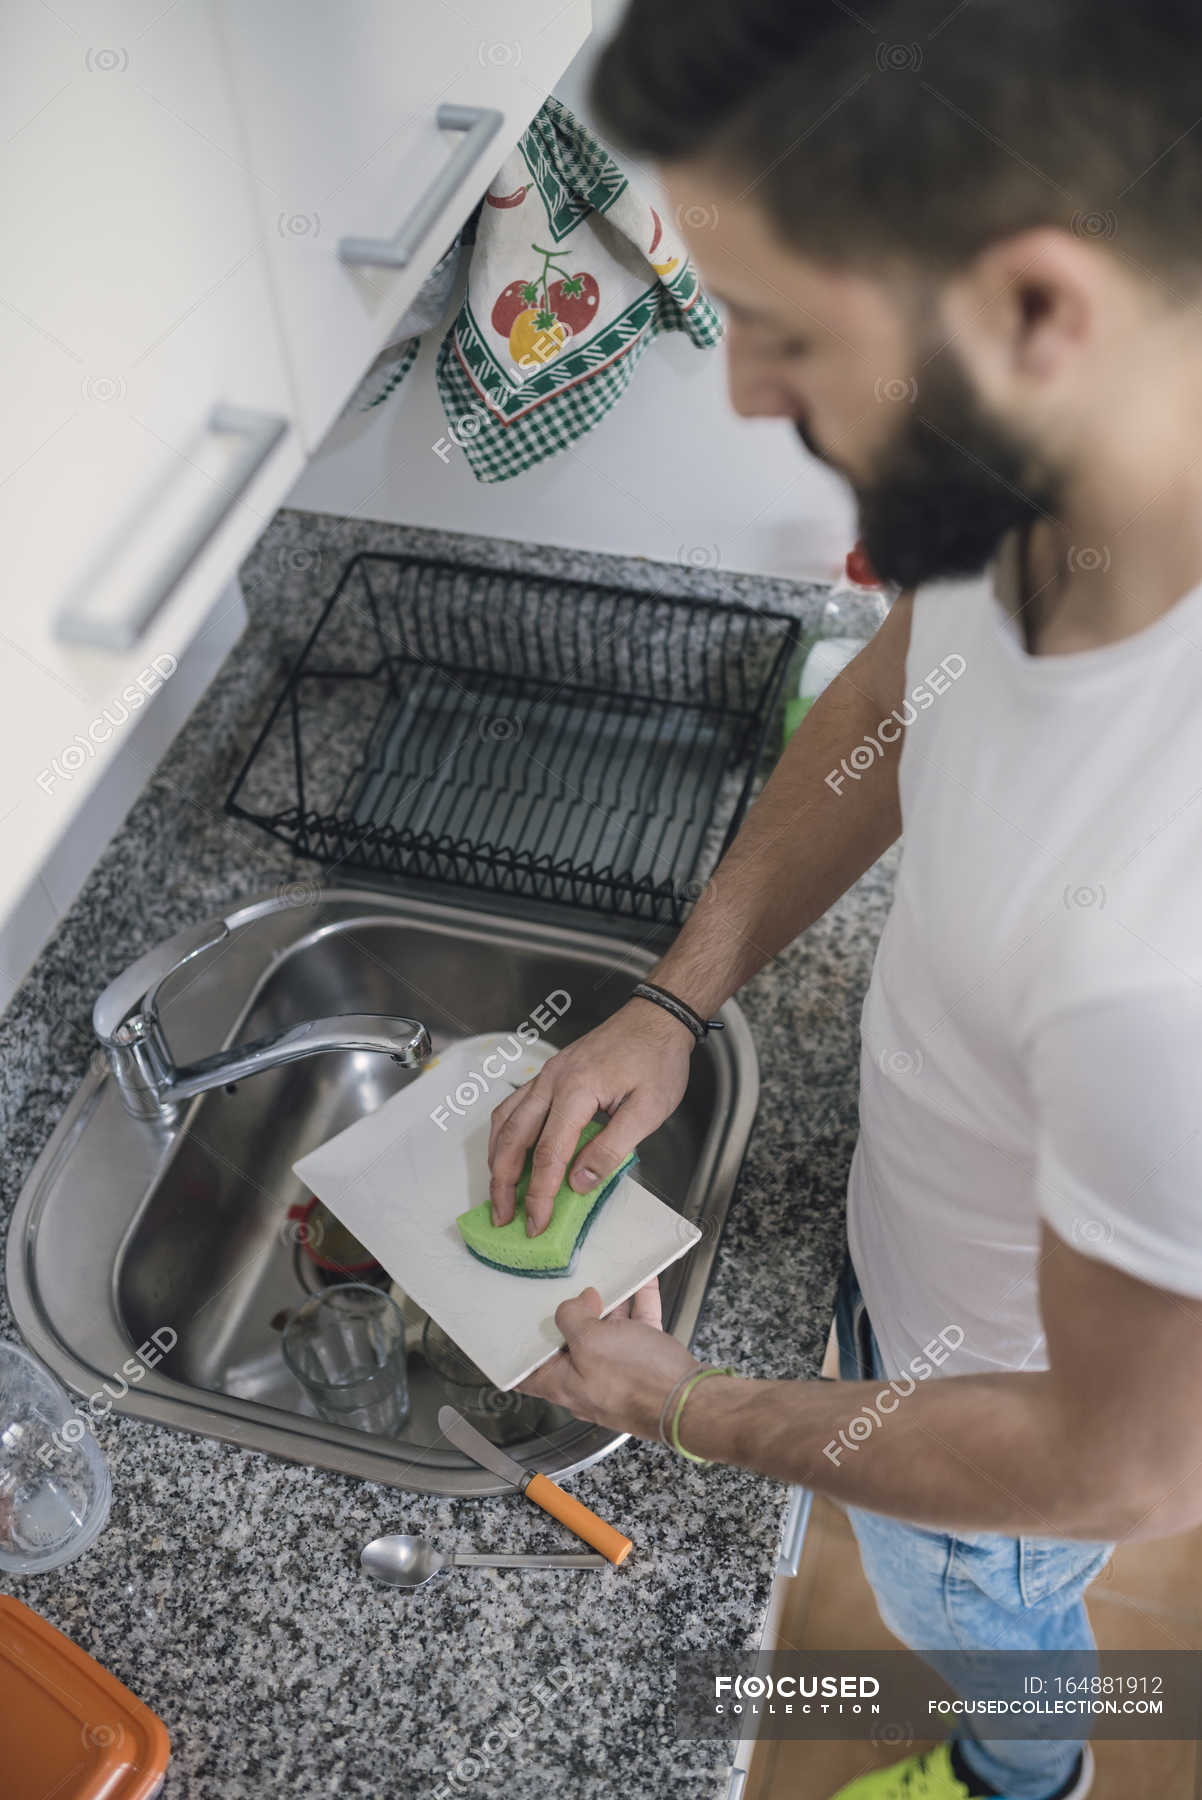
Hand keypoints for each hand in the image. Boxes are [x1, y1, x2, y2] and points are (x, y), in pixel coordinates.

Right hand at [487, 999, 692, 1232]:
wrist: (654, 1019)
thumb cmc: (657, 1060)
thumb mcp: (649, 1110)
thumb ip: (612, 1148)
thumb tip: (579, 1183)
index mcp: (577, 1091)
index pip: (549, 1153)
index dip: (540, 1193)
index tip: (537, 1222)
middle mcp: (552, 1081)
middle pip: (513, 1139)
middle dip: (503, 1183)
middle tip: (502, 1216)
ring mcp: (546, 1075)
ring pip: (505, 1121)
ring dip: (497, 1159)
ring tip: (499, 1190)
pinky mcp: (548, 1074)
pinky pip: (513, 1106)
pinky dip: (504, 1134)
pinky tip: (506, 1151)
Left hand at [518, 1279, 699, 1436]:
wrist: (689, 1402)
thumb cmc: (635, 1381)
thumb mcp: (590, 1342)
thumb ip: (573, 1317)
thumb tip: (577, 1302)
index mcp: (564, 1384)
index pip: (528, 1375)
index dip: (517, 1353)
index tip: (511, 1329)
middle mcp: (589, 1380)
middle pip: (572, 1345)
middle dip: (571, 1315)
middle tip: (567, 1287)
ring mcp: (620, 1372)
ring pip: (609, 1332)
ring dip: (608, 1304)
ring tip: (604, 1276)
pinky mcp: (648, 1364)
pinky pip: (639, 1326)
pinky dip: (639, 1302)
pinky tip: (643, 1279)